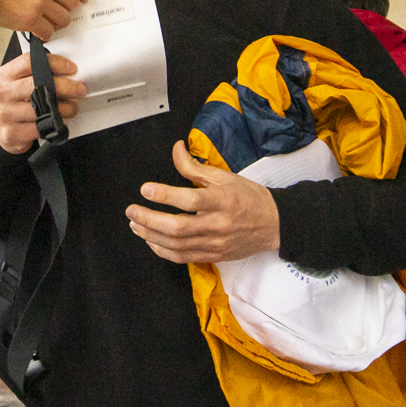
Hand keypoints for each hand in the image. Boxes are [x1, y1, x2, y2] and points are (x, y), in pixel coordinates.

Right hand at [0, 0, 90, 38]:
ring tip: (46, 22)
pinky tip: (38, 31)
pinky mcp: (29, 20)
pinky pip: (48, 32)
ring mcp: (39, 2)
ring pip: (63, 19)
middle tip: (57, 11)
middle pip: (72, 2)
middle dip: (66, 9)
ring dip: (57, 23)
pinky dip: (45, 34)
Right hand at [0, 49, 84, 153]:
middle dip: (65, 86)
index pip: (29, 62)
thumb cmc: (13, 104)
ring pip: (40, 109)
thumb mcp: (16, 83)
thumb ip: (34, 74)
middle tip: (79, 89)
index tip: (71, 68)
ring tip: (71, 108)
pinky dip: (53, 124)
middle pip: (37, 84)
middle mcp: (1, 93)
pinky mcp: (10, 133)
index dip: (54, 63)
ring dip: (63, 109)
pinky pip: (38, 127)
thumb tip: (65, 71)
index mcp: (4, 75)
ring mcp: (4, 114)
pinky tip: (58, 122)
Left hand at [126, 142, 280, 263]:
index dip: (166, 195)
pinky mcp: (214, 256)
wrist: (274, 224)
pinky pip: (183, 258)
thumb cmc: (248, 197)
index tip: (146, 189)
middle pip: (179, 228)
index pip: (191, 200)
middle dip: (150, 220)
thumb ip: (194, 167)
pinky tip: (151, 240)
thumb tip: (175, 148)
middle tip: (132, 211)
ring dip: (151, 236)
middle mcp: (219, 224)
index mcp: (224, 200)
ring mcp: (216, 243)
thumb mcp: (224, 177)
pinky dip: (163, 251)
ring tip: (135, 225)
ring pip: (178, 245)